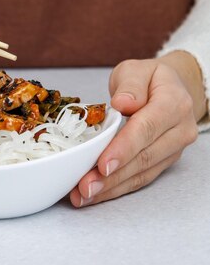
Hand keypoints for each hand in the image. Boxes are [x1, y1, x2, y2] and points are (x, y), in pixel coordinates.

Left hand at [70, 52, 205, 207]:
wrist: (169, 87)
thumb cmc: (148, 78)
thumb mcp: (136, 69)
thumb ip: (130, 85)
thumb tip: (122, 103)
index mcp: (174, 102)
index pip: (147, 128)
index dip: (124, 148)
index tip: (103, 164)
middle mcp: (179, 130)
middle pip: (145, 157)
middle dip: (113, 176)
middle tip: (86, 186)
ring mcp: (174, 149)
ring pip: (142, 173)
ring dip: (112, 187)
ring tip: (84, 195)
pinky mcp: (163, 162)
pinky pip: (140, 178)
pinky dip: (117, 188)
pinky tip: (96, 194)